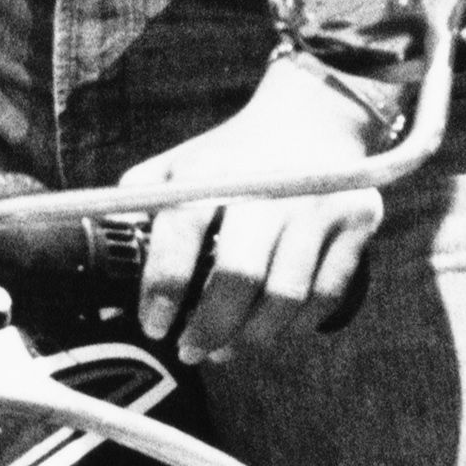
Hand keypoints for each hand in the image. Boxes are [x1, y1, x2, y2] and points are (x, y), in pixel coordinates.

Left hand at [117, 60, 395, 362]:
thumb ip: (142, 204)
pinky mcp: (357, 219)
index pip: (180, 235)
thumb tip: (108, 255)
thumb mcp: (181, 163)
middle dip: (209, 328)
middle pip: (239, 278)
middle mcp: (270, 187)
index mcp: (215, 170)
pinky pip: (326, 295)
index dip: (162, 291)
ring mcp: (318, 204)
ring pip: (285, 297)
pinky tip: (274, 328)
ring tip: (229, 347)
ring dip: (251, 337)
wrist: (315, 114)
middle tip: (192, 350)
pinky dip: (296, 324)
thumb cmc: (235, 155)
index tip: (155, 326)